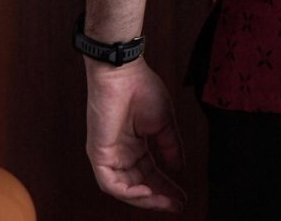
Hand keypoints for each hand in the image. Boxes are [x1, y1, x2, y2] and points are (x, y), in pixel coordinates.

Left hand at [84, 58, 186, 211]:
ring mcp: (109, 155)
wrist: (123, 73)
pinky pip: (111, 183)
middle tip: (176, 205)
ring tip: (165, 202)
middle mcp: (121, 153)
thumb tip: (179, 167)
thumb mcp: (163, 122)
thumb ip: (170, 146)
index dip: (166, 186)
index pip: (151, 172)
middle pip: (139, 184)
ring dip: (145, 198)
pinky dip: (129, 191)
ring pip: (125, 188)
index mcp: (134, 144)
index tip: (182, 197)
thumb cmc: (141, 88)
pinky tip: (147, 191)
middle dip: (159, 197)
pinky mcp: (98, 154)